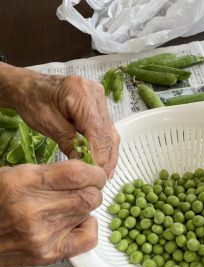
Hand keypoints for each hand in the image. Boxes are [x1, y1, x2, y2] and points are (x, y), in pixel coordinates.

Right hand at [0, 160, 106, 266]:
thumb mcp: (13, 175)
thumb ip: (49, 172)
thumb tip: (83, 171)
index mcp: (23, 183)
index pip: (77, 174)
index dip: (93, 172)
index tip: (93, 172)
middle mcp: (34, 210)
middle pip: (89, 195)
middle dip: (92, 189)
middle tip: (85, 188)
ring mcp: (43, 235)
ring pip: (89, 213)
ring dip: (85, 206)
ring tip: (70, 205)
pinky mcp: (48, 254)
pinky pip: (88, 238)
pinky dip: (87, 227)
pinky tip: (75, 222)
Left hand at [1, 64, 119, 177]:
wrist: (30, 87)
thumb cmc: (33, 101)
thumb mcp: (48, 124)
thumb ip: (68, 143)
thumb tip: (84, 166)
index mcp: (81, 94)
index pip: (96, 130)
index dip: (99, 154)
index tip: (97, 174)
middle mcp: (96, 94)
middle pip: (107, 131)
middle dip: (106, 157)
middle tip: (102, 178)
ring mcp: (100, 98)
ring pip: (110, 131)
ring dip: (109, 154)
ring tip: (105, 174)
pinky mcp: (100, 105)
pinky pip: (107, 128)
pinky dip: (105, 145)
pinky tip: (104, 161)